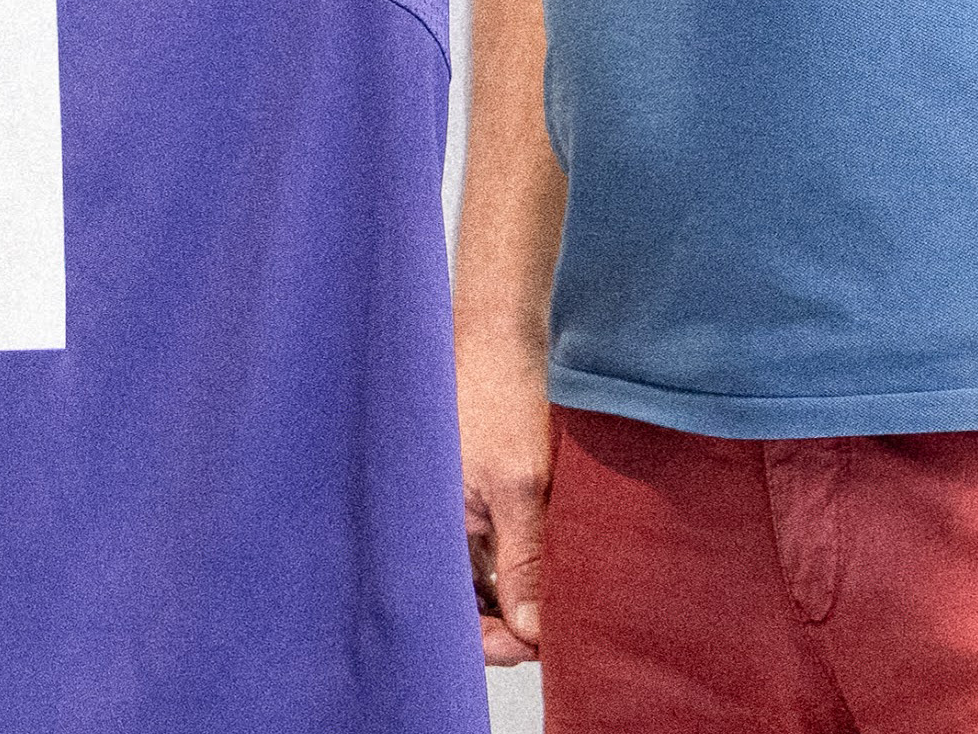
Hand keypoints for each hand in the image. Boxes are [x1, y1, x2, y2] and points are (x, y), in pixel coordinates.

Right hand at [457, 330, 553, 665]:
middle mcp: (428, 523)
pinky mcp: (468, 494)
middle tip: (550, 632)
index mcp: (422, 525)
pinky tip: (546, 565)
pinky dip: (513, 562)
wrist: (497, 331)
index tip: (534, 646)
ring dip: (511, 594)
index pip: (447, 611)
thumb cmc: (496, 394)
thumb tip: (534, 630)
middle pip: (461, 599)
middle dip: (504, 622)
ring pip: (476, 575)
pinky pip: (485, 546)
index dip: (489, 639)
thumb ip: (526, 561)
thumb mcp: (521, 485)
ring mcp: (449, 509)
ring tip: (555, 601)